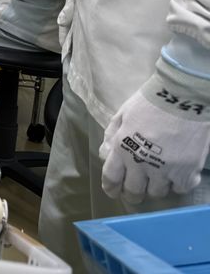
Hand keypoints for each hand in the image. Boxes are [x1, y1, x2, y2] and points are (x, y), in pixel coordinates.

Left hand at [100, 57, 209, 202]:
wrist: (182, 98)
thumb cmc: (149, 102)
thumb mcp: (122, 114)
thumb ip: (112, 135)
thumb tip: (105, 154)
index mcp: (122, 147)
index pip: (111, 177)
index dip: (111, 187)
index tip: (113, 191)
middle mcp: (140, 163)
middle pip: (133, 191)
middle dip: (132, 195)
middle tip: (135, 193)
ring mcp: (164, 169)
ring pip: (157, 193)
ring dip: (155, 188)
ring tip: (158, 180)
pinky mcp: (186, 171)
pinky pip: (180, 188)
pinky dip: (178, 184)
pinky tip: (177, 174)